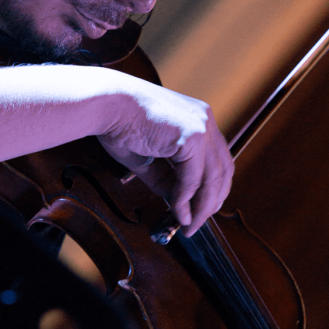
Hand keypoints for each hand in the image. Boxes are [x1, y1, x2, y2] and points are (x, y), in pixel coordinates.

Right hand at [97, 76, 233, 233]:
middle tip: (196, 222)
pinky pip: (193, 178)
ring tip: (188, 224)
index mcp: (197, 118)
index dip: (212, 188)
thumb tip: (177, 202)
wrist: (106, 104)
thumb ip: (166, 178)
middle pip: (222, 171)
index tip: (201, 208)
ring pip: (213, 178)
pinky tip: (178, 212)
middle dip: (211, 202)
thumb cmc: (119, 123)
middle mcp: (205, 120)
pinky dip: (186, 200)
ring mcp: (201, 127)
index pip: (217, 160)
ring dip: (201, 207)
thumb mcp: (148, 157)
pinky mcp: (192, 136)